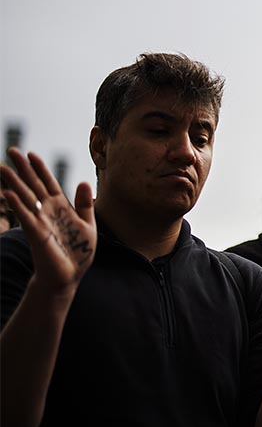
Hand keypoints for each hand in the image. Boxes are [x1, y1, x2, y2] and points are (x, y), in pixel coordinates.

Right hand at [0, 148, 95, 294]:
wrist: (69, 276)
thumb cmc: (78, 252)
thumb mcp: (87, 225)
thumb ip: (84, 204)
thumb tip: (83, 181)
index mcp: (61, 208)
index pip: (49, 183)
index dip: (40, 169)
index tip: (31, 154)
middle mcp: (48, 211)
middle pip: (33, 185)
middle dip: (23, 169)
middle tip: (11, 151)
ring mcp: (40, 221)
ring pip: (26, 197)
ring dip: (14, 182)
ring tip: (3, 168)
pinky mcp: (37, 234)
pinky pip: (26, 217)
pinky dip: (18, 205)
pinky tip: (9, 193)